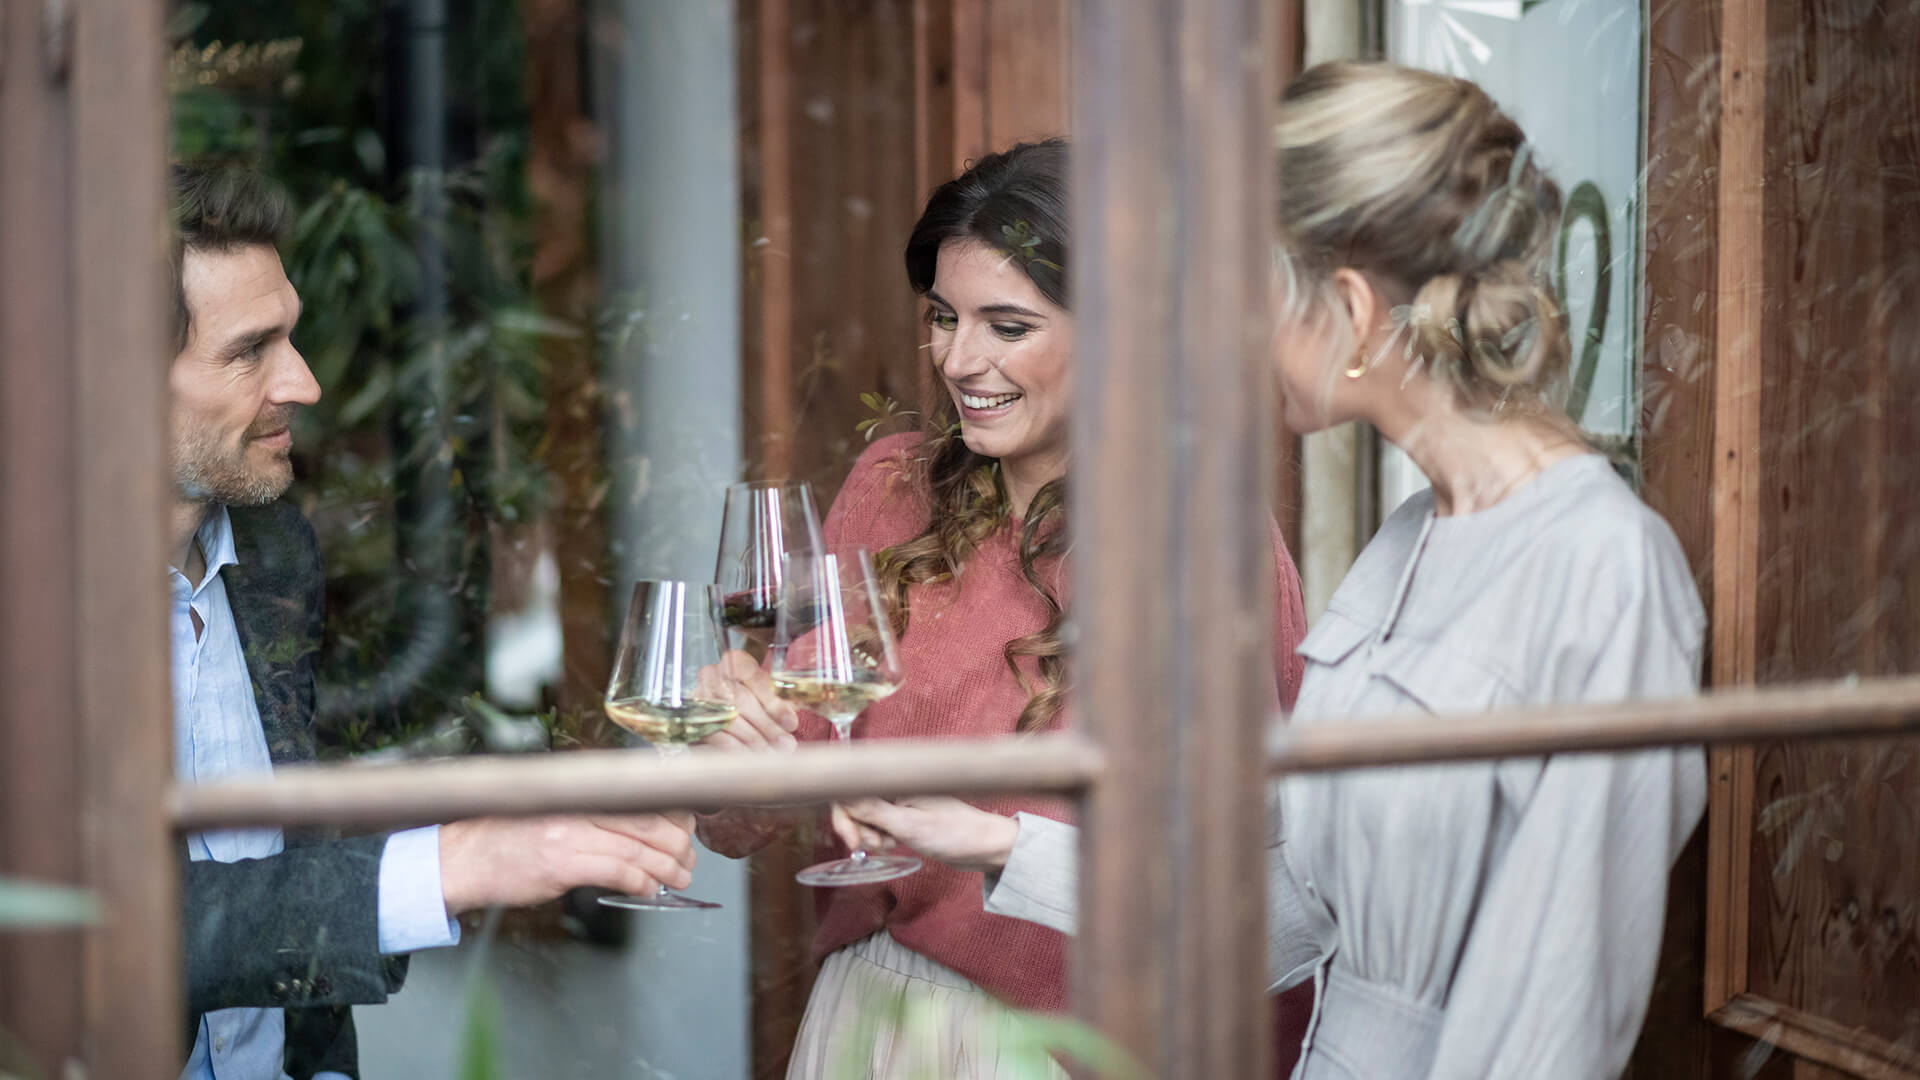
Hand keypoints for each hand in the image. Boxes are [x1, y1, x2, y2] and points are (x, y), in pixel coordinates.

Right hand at [437, 813, 696, 914]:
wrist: (460, 859)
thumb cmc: (505, 838)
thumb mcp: (552, 810)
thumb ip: (592, 814)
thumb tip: (639, 827)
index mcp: (576, 788)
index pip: (641, 794)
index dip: (674, 812)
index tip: (688, 826)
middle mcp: (576, 803)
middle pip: (649, 820)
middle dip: (678, 843)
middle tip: (688, 859)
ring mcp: (570, 831)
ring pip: (640, 847)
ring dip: (667, 867)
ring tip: (679, 877)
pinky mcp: (563, 862)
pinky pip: (619, 870)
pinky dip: (641, 881)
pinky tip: (650, 889)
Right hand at [697, 649, 799, 750]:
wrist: (715, 703)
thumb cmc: (747, 695)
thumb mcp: (763, 692)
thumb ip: (778, 700)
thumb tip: (792, 717)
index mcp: (736, 661)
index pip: (755, 678)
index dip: (774, 703)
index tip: (791, 723)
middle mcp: (714, 674)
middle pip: (742, 700)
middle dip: (767, 725)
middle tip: (786, 744)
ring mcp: (700, 696)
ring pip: (729, 718)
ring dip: (753, 739)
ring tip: (772, 753)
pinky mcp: (693, 717)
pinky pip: (716, 734)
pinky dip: (736, 748)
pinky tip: (751, 757)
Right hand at [832, 797, 1019, 873]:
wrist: (985, 846)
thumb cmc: (954, 832)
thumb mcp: (908, 825)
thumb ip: (872, 811)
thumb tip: (840, 794)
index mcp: (896, 779)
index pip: (850, 788)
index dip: (844, 814)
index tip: (852, 840)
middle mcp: (894, 785)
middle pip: (854, 803)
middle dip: (858, 828)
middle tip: (875, 846)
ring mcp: (899, 800)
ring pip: (865, 817)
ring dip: (870, 835)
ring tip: (892, 845)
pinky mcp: (904, 815)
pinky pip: (879, 824)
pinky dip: (880, 837)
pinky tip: (894, 844)